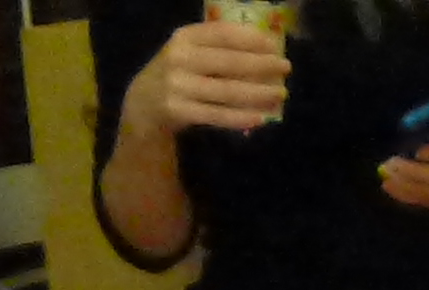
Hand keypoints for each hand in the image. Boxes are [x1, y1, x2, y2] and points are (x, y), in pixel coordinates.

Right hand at [126, 19, 290, 134]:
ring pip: (227, 91)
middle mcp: (179, 58)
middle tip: (286, 68)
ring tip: (280, 94)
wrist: (142, 106)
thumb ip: (217, 48)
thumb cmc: (178, 75)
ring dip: (258, 93)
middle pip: (229, 62)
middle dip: (262, 65)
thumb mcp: (189, 53)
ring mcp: (177, 85)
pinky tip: (261, 118)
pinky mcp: (178, 111)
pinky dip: (240, 118)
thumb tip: (265, 51)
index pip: (222, 33)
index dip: (251, 38)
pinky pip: (217, 115)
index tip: (274, 45)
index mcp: (184, 37)